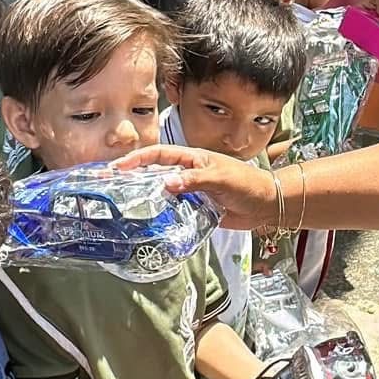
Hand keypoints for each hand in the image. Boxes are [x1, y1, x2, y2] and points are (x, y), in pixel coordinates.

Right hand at [112, 144, 274, 231]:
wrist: (266, 205)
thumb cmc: (246, 184)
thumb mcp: (219, 178)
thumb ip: (193, 180)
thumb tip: (166, 183)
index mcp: (192, 158)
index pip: (159, 155)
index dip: (137, 159)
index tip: (118, 167)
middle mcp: (188, 173)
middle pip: (156, 172)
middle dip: (134, 177)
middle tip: (112, 186)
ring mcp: (191, 192)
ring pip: (163, 193)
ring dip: (146, 198)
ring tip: (124, 206)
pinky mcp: (196, 209)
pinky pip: (175, 210)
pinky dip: (162, 215)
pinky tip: (150, 223)